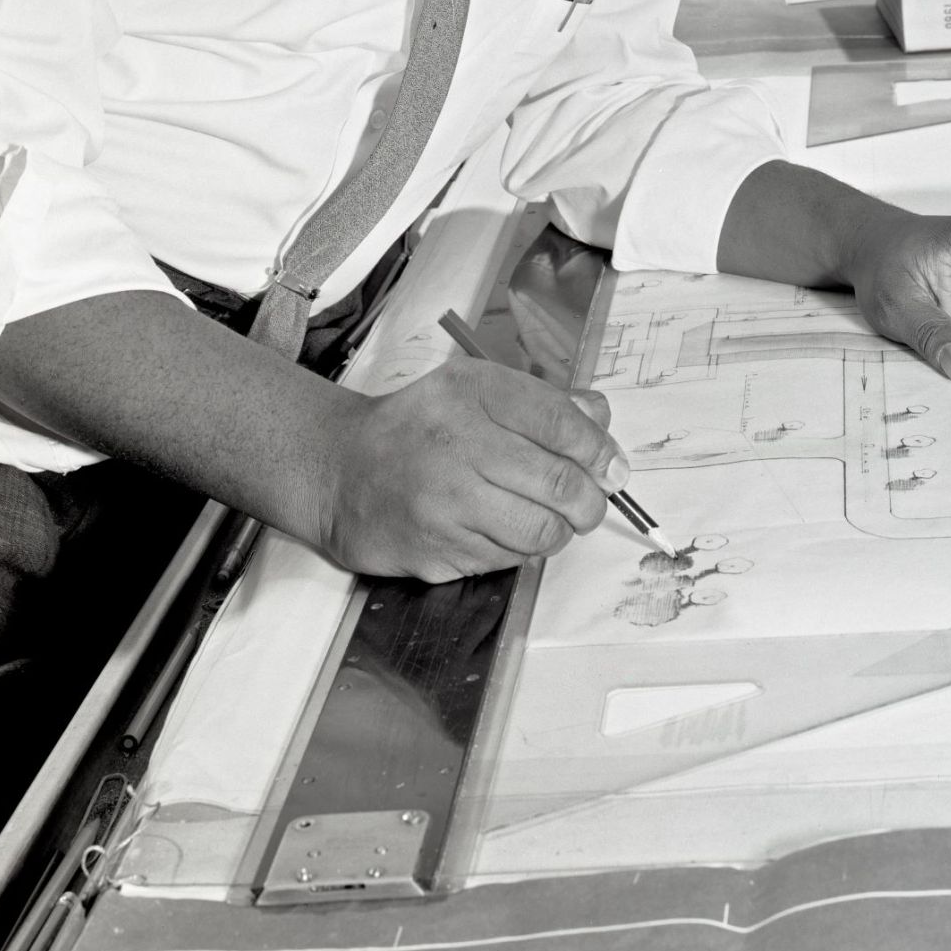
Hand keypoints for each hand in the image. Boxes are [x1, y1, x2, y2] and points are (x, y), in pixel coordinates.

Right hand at [321, 356, 625, 580]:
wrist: (340, 468)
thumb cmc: (419, 428)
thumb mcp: (476, 389)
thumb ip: (543, 402)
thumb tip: (601, 422)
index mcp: (475, 392)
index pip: (563, 424)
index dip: (599, 452)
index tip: (611, 469)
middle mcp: (460, 443)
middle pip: (562, 484)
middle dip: (590, 503)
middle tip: (589, 505)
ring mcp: (446, 502)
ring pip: (542, 532)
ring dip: (557, 532)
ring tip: (546, 521)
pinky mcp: (436, 550)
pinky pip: (507, 560)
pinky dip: (517, 551)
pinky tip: (499, 531)